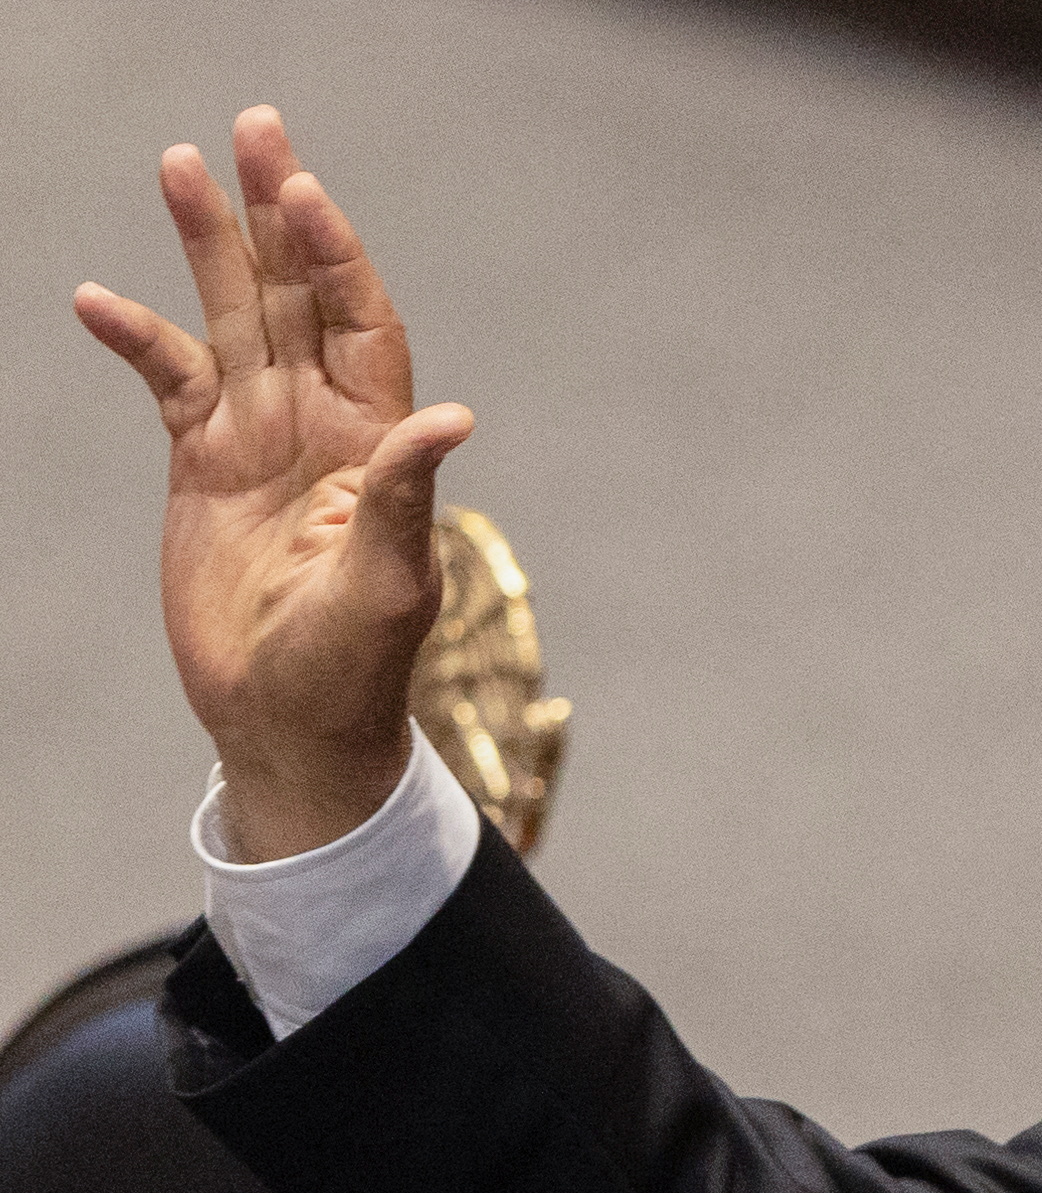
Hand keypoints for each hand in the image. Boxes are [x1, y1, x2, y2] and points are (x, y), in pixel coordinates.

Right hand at [75, 106, 474, 860]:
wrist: (291, 726)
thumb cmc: (357, 667)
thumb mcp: (389, 581)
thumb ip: (410, 495)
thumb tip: (454, 419)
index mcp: (379, 443)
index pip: (363, 324)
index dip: (337, 258)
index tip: (304, 195)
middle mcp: (323, 425)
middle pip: (299, 297)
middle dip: (276, 216)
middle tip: (256, 127)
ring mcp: (261, 440)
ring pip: (232, 319)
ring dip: (208, 248)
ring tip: (178, 163)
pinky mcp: (203, 467)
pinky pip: (168, 381)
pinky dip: (137, 338)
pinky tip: (97, 299)